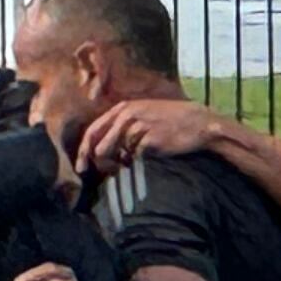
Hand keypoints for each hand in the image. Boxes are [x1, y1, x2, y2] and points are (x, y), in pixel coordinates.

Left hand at [76, 95, 225, 177]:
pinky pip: (133, 157)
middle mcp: (127, 115)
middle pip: (99, 146)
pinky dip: (135, 162)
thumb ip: (118, 128)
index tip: (81, 168)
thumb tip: (96, 150)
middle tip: (108, 172)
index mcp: (123, 108)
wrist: (200, 124)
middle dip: (100, 163)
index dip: (83, 152)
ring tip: (130, 163)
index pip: (93, 131)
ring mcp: (138, 126)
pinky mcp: (149, 139)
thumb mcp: (142, 116)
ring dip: (119, 163)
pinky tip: (145, 158)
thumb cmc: (169, 123)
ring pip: (115, 153)